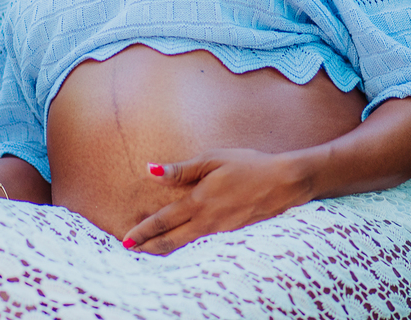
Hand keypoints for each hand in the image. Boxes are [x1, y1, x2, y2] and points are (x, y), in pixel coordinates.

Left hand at [121, 148, 312, 254]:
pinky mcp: (232, 233)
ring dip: (165, 249)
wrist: (284, 183)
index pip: (163, 221)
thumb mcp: (213, 159)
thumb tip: (150, 171)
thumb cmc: (248, 165)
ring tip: (150, 250)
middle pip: (171, 241)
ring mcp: (221, 230)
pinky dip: (187, 246)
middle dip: (149, 247)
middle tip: (130, 251)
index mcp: (199, 201)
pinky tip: (183, 243)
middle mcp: (207, 221)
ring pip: (187, 245)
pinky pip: (203, 244)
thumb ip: (181, 169)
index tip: (126, 240)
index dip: (143, 232)